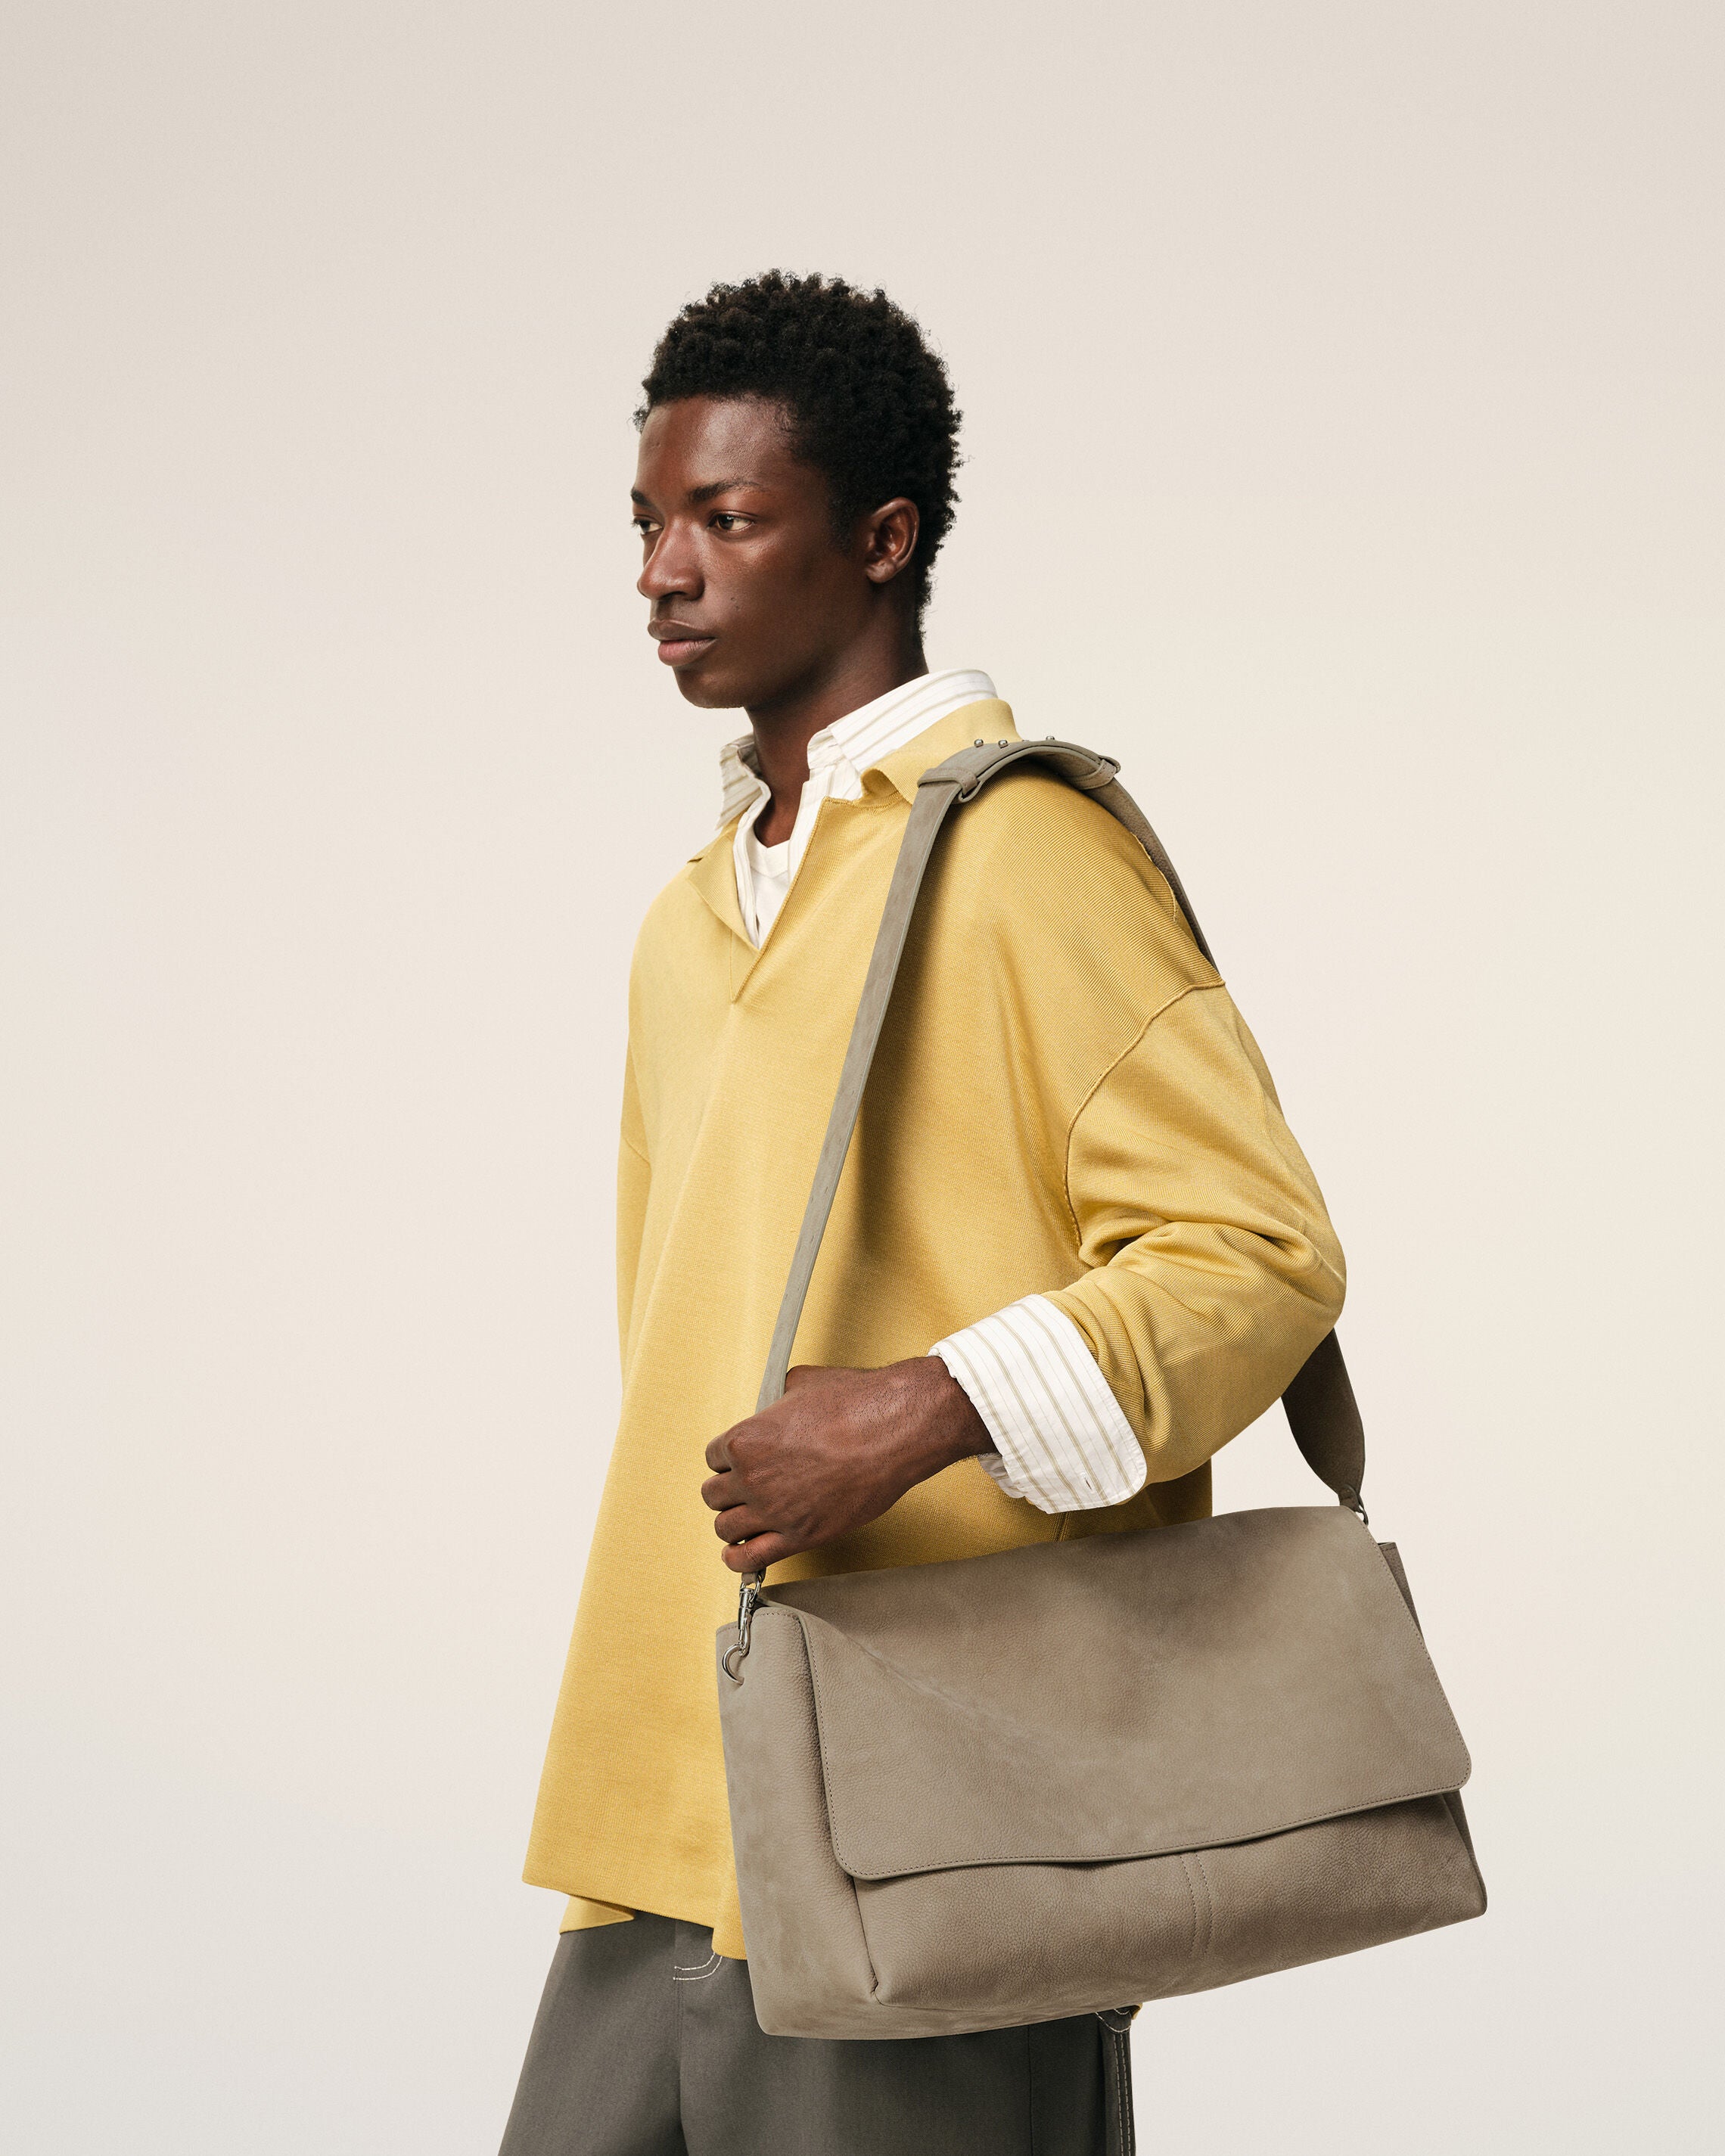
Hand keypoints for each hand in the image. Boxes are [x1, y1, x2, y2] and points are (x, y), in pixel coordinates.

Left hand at [701, 1358, 989, 1573]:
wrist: (893, 1431)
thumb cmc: (855, 1404)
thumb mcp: (802, 1383)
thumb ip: (777, 1401)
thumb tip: (776, 1405)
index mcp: (746, 1439)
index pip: (712, 1457)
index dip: (727, 1459)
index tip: (738, 1463)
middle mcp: (752, 1477)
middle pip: (713, 1495)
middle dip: (727, 1491)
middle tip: (743, 1490)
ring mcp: (774, 1511)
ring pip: (725, 1529)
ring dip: (733, 1524)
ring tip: (746, 1520)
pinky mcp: (800, 1536)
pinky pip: (751, 1559)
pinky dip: (739, 1559)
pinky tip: (740, 1553)